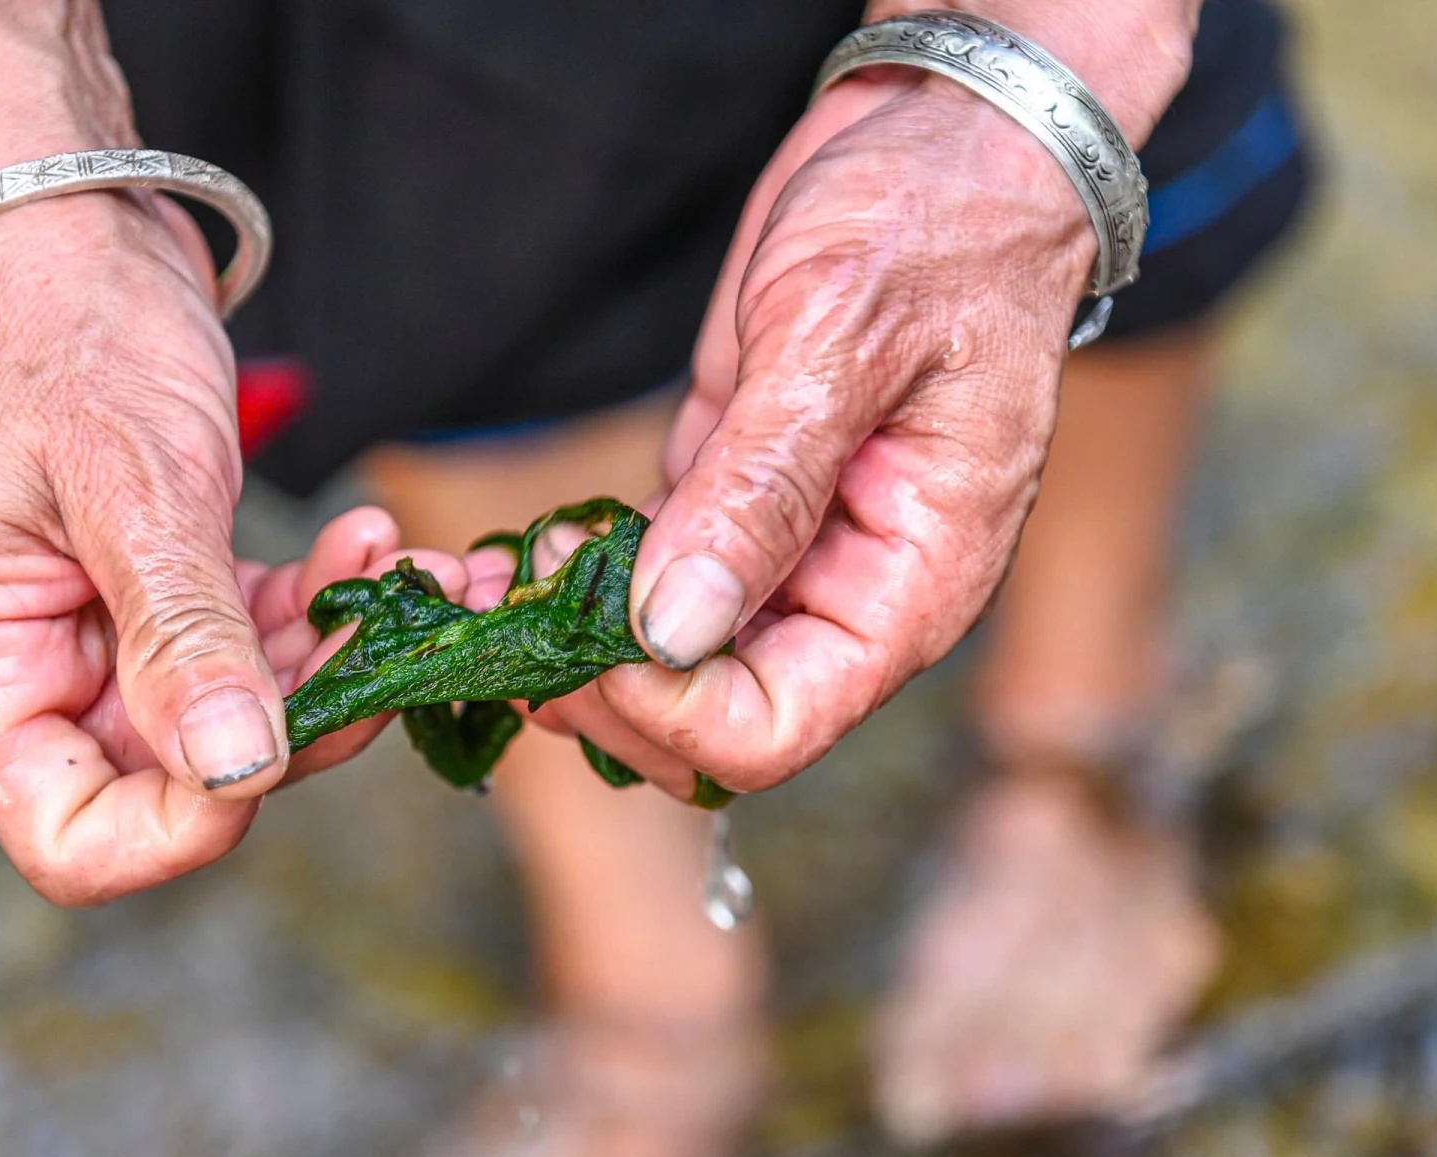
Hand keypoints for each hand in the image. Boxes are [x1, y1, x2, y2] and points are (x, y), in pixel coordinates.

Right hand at [0, 191, 456, 904]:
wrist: (65, 224)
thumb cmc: (59, 328)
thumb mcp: (129, 485)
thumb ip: (183, 631)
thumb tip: (236, 773)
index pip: (70, 837)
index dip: (181, 828)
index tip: (281, 750)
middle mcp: (39, 671)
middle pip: (180, 780)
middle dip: (302, 719)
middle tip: (392, 632)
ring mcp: (108, 635)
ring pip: (244, 712)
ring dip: (337, 652)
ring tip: (409, 567)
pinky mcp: (171, 593)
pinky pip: (261, 639)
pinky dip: (327, 603)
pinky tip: (378, 544)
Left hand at [549, 9, 1191, 793]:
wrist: (947, 147)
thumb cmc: (935, 226)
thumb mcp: (839, 340)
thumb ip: (761, 489)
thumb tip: (675, 627)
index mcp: (909, 589)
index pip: (774, 729)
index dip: (665, 708)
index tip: (585, 636)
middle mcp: (847, 597)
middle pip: (707, 721)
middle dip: (600, 689)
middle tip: (509, 613)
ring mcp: (786, 558)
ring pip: (665, 667)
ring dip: (570, 649)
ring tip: (490, 584)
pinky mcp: (733, 508)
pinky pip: (647, 591)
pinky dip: (579, 588)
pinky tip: (517, 555)